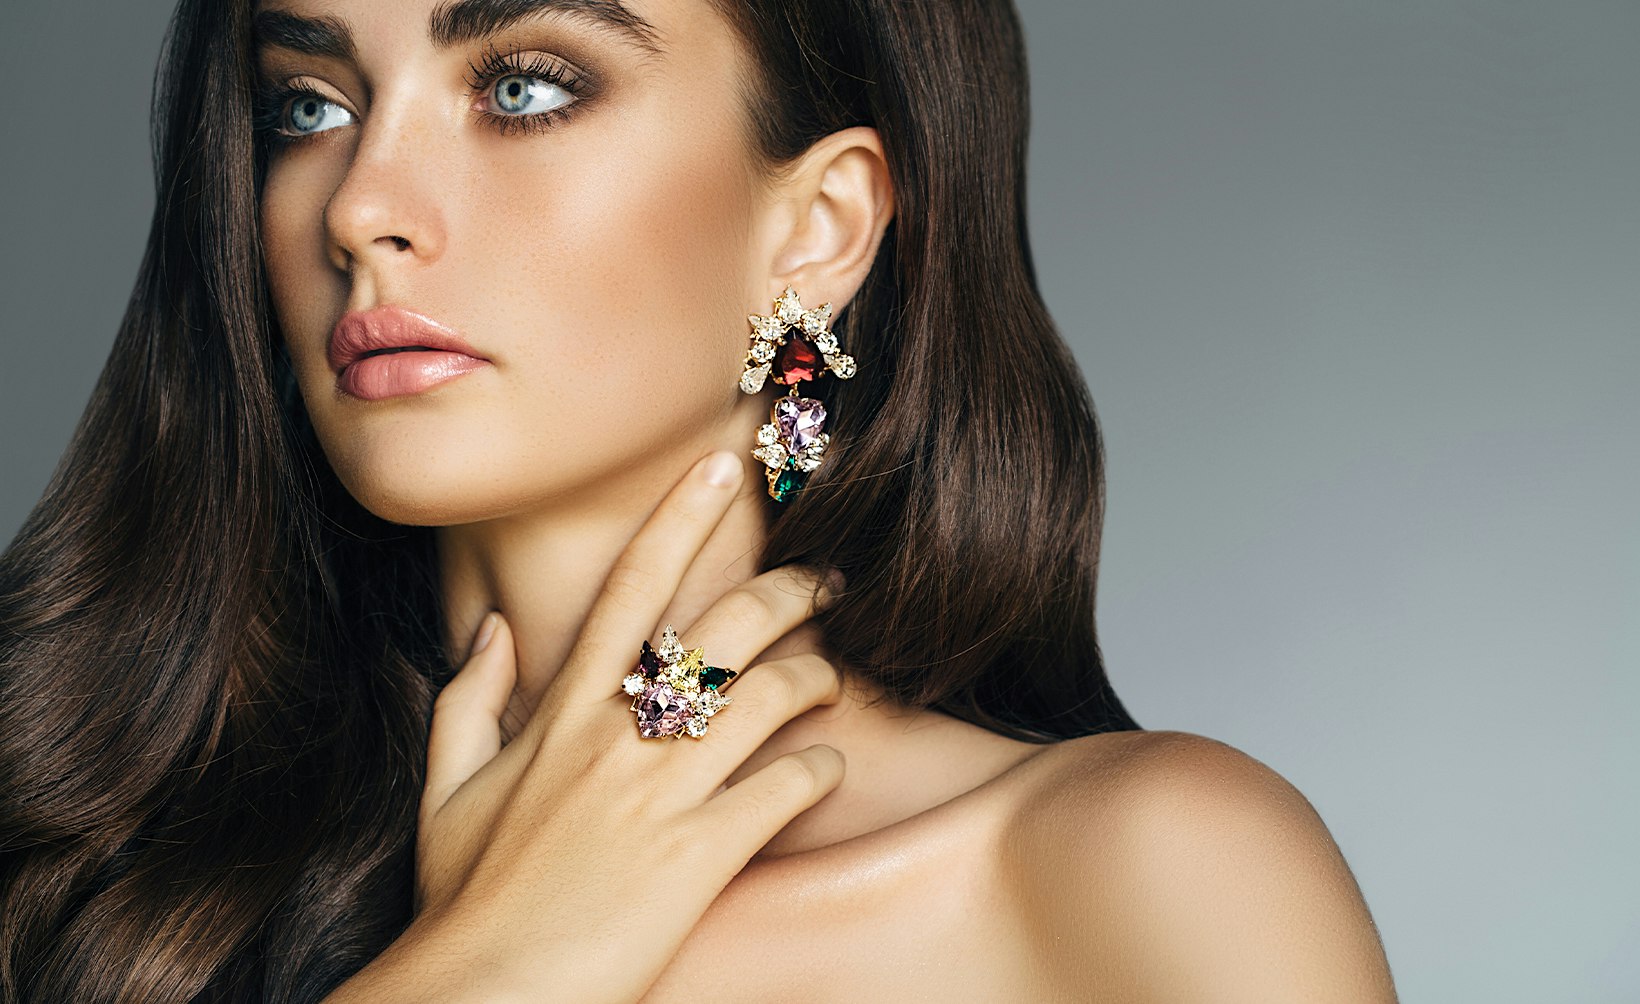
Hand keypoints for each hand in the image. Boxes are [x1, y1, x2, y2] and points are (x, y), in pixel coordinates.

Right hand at [409, 451, 844, 1001]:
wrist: (480, 994)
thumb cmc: (464, 899)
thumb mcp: (446, 789)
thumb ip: (468, 700)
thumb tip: (489, 631)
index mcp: (562, 714)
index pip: (630, 587)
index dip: (680, 517)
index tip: (723, 465)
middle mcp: (618, 737)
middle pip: (723, 630)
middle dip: (790, 591)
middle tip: (829, 583)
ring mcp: (662, 794)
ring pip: (767, 698)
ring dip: (818, 679)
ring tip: (834, 682)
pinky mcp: (701, 856)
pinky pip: (786, 788)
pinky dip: (819, 770)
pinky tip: (824, 772)